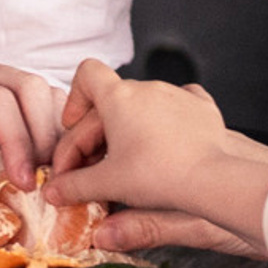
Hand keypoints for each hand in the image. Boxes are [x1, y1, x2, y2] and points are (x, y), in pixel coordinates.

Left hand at [0, 55, 65, 197]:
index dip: (16, 141)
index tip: (23, 183)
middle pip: (28, 87)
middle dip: (43, 136)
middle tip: (48, 182)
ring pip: (43, 94)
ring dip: (55, 135)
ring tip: (53, 178)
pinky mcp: (4, 97)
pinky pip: (41, 107)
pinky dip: (53, 135)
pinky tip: (50, 169)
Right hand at [48, 58, 267, 257]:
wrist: (214, 178)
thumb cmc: (159, 176)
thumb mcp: (108, 183)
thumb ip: (75, 186)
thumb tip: (53, 192)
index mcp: (118, 97)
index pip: (86, 75)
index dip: (74, 100)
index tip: (74, 129)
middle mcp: (147, 87)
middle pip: (110, 100)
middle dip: (95, 133)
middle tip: (90, 169)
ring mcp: (176, 94)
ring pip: (141, 103)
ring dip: (128, 127)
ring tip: (128, 161)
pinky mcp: (200, 107)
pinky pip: (176, 104)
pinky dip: (164, 120)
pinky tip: (164, 139)